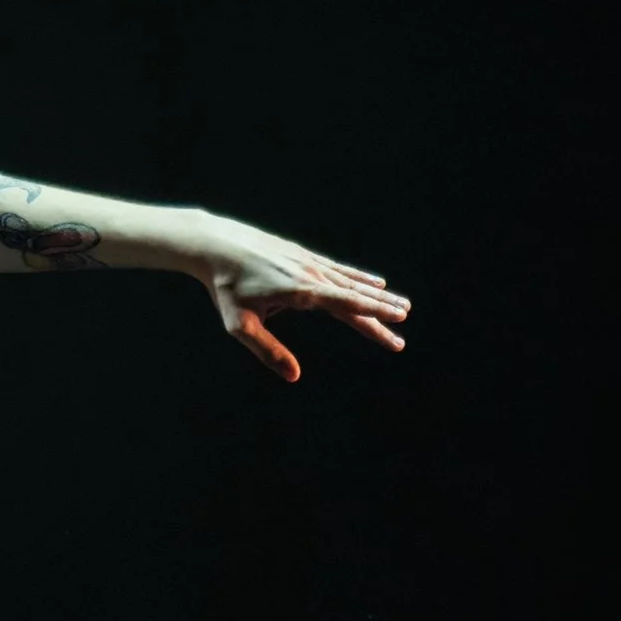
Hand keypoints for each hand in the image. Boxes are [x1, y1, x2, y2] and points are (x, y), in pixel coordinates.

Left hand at [188, 215, 408, 381]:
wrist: (215, 244)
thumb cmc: (225, 287)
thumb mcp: (239, 324)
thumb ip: (267, 350)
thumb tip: (294, 376)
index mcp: (299, 291)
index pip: (346, 304)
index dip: (374, 313)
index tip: (398, 321)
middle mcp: (310, 274)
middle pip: (354, 295)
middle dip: (382, 311)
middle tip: (405, 324)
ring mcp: (308, 262)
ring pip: (350, 281)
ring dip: (377, 295)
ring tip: (403, 306)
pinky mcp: (302, 255)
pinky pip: (338, 269)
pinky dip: (358, 278)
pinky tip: (375, 283)